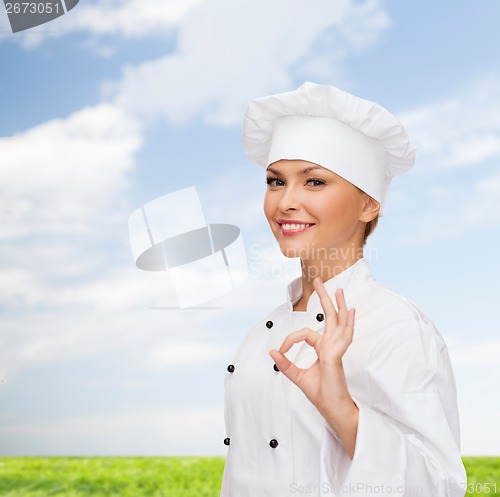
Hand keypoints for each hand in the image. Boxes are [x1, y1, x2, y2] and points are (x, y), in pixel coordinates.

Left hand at [269, 277, 358, 456]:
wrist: (334, 411)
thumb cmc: (322, 394)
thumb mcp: (298, 377)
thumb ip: (286, 365)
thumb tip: (271, 351)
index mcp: (324, 349)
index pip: (306, 334)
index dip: (290, 339)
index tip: (280, 350)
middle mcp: (331, 346)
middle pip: (330, 317)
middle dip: (325, 298)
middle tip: (320, 280)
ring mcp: (336, 351)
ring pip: (338, 323)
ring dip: (339, 305)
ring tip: (338, 289)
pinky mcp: (336, 358)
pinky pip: (340, 339)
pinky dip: (347, 324)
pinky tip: (350, 311)